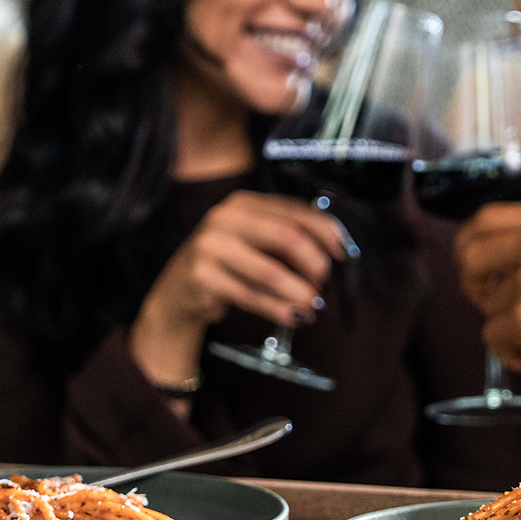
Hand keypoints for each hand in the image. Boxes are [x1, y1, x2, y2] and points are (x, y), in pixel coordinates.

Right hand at [130, 191, 349, 385]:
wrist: (177, 293)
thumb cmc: (225, 266)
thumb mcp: (252, 242)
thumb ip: (285, 238)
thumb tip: (333, 249)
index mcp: (243, 203)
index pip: (294, 211)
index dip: (325, 231)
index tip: (343, 253)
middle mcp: (224, 218)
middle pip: (286, 236)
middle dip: (313, 263)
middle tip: (323, 284)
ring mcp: (210, 246)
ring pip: (270, 271)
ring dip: (299, 292)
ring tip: (311, 306)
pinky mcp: (203, 277)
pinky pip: (252, 295)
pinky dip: (278, 308)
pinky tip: (292, 316)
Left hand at [454, 201, 520, 397]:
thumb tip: (494, 249)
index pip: (484, 219)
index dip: (470, 244)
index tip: (472, 262)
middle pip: (469, 257)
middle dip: (474, 284)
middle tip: (495, 302)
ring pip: (486, 306)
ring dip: (509, 326)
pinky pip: (494, 340)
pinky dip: (515, 354)